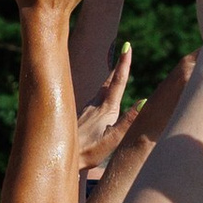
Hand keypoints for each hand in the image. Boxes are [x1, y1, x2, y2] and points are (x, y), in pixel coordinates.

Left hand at [76, 49, 134, 171]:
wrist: (59, 155)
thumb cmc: (88, 151)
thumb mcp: (112, 140)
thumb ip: (128, 121)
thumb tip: (143, 101)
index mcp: (106, 109)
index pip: (118, 82)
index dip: (124, 64)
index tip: (127, 47)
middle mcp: (96, 105)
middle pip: (109, 81)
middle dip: (118, 66)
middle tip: (124, 51)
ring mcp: (87, 110)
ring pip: (101, 89)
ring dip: (110, 78)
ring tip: (116, 70)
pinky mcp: (81, 116)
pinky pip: (95, 99)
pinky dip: (103, 92)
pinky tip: (101, 97)